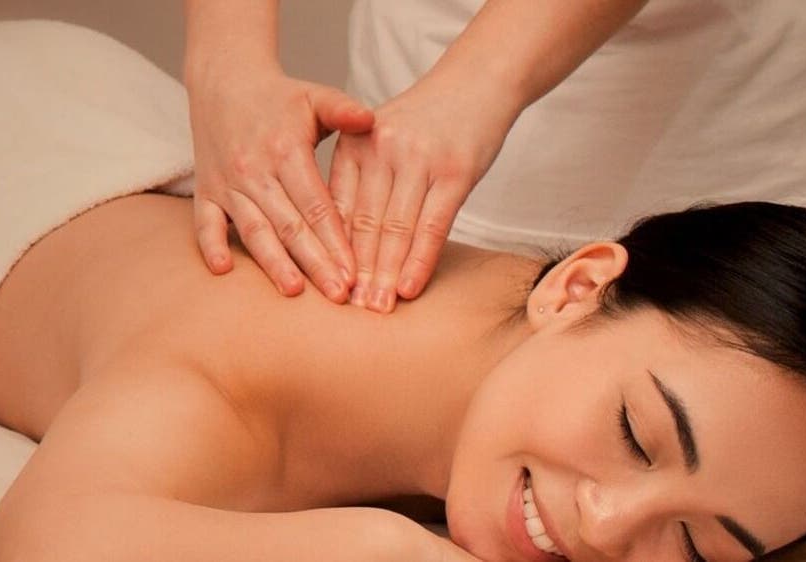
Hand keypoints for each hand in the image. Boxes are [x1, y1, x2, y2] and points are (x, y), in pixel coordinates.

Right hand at [187, 66, 372, 301]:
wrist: (223, 82)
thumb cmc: (279, 98)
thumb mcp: (314, 97)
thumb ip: (343, 109)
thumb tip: (370, 119)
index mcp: (286, 151)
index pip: (316, 204)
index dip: (336, 239)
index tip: (355, 269)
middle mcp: (255, 171)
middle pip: (289, 225)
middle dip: (315, 262)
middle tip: (338, 294)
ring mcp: (227, 184)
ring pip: (253, 230)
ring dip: (273, 262)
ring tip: (294, 290)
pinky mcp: (205, 191)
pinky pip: (203, 223)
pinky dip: (210, 246)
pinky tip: (223, 271)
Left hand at [329, 76, 517, 312]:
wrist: (477, 82)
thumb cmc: (427, 121)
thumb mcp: (380, 139)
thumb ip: (361, 181)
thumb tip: (344, 243)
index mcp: (355, 144)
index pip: (339, 209)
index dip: (332, 252)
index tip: (327, 286)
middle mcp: (382, 150)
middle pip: (365, 223)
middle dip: (356, 270)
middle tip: (349, 308)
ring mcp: (419, 159)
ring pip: (396, 228)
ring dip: (385, 273)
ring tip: (377, 307)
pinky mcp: (455, 170)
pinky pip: (433, 224)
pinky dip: (419, 259)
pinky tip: (410, 287)